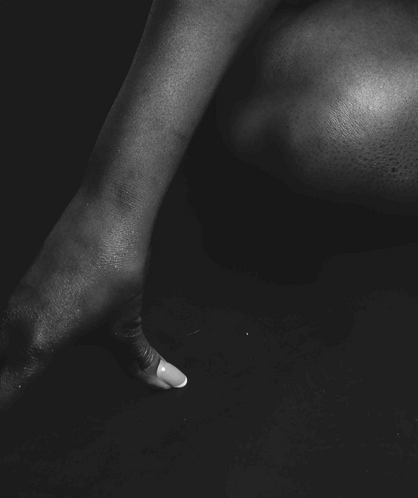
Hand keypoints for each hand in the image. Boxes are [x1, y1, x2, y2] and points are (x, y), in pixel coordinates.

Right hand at [0, 192, 186, 408]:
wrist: (107, 208)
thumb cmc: (116, 266)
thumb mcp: (127, 321)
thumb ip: (139, 361)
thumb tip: (171, 384)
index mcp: (35, 345)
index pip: (1, 396)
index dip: (3, 414)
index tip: (12, 438)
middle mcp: (14, 327)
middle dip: (5, 392)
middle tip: (20, 404)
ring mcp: (14, 305)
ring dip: (9, 366)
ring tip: (22, 380)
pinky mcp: (22, 287)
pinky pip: (8, 327)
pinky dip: (14, 343)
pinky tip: (32, 346)